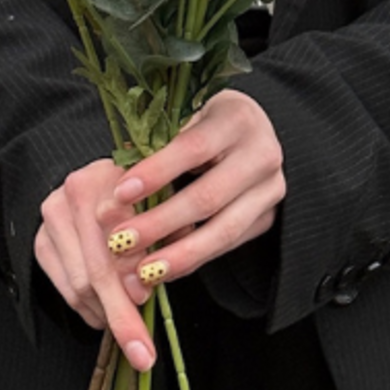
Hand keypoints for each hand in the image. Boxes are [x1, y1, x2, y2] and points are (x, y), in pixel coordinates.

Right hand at [36, 157, 158, 370]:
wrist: (98, 183)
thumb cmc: (141, 199)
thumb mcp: (163, 206)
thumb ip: (166, 235)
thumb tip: (148, 281)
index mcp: (111, 176)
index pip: (121, 229)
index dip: (134, 269)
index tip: (146, 299)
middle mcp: (76, 191)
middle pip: (97, 265)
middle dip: (121, 312)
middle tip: (141, 350)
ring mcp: (53, 216)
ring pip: (80, 284)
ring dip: (107, 312)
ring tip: (129, 324)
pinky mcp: (41, 241)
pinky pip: (66, 290)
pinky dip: (90, 310)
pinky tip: (107, 311)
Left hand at [102, 90, 283, 287]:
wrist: (253, 133)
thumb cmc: (206, 123)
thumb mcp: (185, 117)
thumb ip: (158, 146)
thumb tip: (119, 187)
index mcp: (236, 119)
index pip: (193, 148)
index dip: (156, 173)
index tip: (120, 194)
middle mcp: (262, 154)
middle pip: (208, 196)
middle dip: (160, 223)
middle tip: (121, 241)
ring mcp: (270, 189)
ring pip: (223, 230)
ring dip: (179, 255)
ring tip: (144, 271)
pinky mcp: (267, 218)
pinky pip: (229, 245)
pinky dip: (195, 259)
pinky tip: (166, 269)